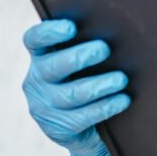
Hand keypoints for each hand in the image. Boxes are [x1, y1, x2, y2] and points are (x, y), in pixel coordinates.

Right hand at [21, 19, 130, 155]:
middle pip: (53, 66)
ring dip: (98, 85)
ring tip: (121, 79)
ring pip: (70, 94)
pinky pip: (82, 118)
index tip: (71, 27)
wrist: (90, 127)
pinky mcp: (57, 128)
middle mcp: (37, 80)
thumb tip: (119, 29)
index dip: (49, 32)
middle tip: (104, 49)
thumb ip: (89, 45)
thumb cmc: (91, 79)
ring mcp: (44, 106)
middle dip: (79, 57)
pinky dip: (105, 107)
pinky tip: (122, 100)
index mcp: (42, 57)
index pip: (34, 40)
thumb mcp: (85, 63)